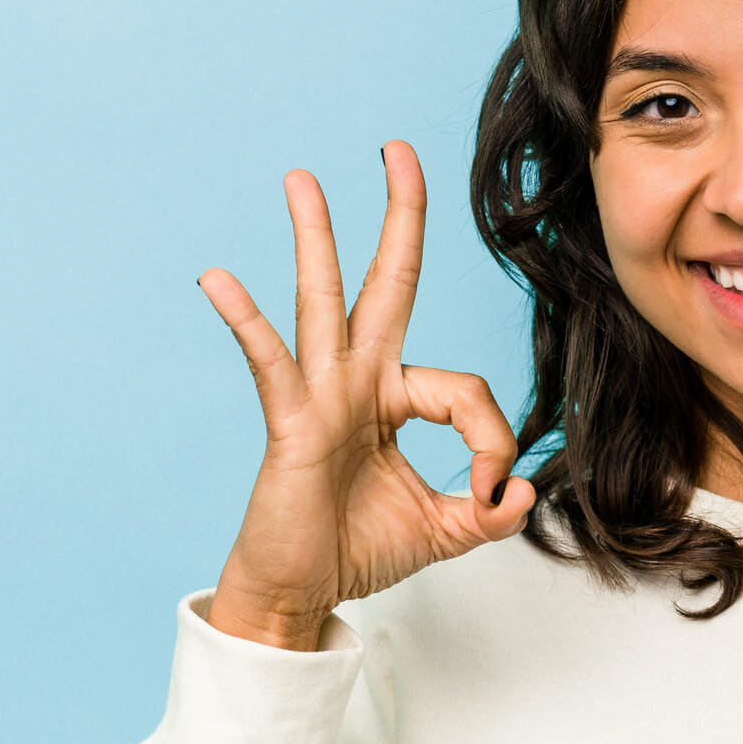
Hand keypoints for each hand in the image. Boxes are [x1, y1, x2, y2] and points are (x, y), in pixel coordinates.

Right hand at [197, 143, 537, 648]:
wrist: (299, 592)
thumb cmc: (357, 550)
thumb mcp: (445, 532)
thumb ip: (490, 512)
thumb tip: (523, 491)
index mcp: (396, 399)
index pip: (466, 389)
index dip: (493, 440)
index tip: (489, 494)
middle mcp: (360, 383)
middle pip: (385, 285)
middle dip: (398, 219)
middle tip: (398, 151)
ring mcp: (321, 397)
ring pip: (323, 304)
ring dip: (315, 239)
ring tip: (302, 179)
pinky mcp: (290, 424)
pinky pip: (270, 364)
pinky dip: (246, 322)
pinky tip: (219, 280)